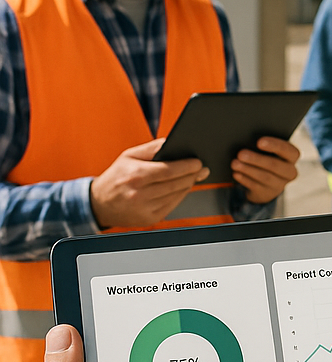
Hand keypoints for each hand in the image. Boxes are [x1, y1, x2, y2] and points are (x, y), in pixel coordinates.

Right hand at [90, 138, 208, 228]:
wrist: (99, 204)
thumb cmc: (116, 177)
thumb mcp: (129, 155)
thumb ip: (152, 147)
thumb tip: (173, 142)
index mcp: (135, 175)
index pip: (169, 170)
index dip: (187, 166)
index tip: (198, 162)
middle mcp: (139, 194)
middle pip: (176, 183)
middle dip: (192, 175)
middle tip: (201, 169)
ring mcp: (144, 209)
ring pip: (177, 195)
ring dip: (188, 185)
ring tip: (192, 177)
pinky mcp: (149, 219)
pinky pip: (172, 205)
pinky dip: (179, 196)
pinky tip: (180, 188)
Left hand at [231, 136, 300, 204]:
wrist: (266, 180)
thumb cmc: (266, 157)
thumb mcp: (269, 150)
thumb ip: (263, 145)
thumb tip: (247, 141)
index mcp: (292, 156)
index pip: (288, 150)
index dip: (274, 145)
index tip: (259, 142)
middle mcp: (289, 171)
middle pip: (275, 165)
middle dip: (256, 159)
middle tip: (240, 154)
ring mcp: (279, 184)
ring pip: (265, 177)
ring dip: (248, 169)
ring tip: (234, 163)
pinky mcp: (267, 193)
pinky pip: (256, 186)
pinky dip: (244, 179)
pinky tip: (236, 174)